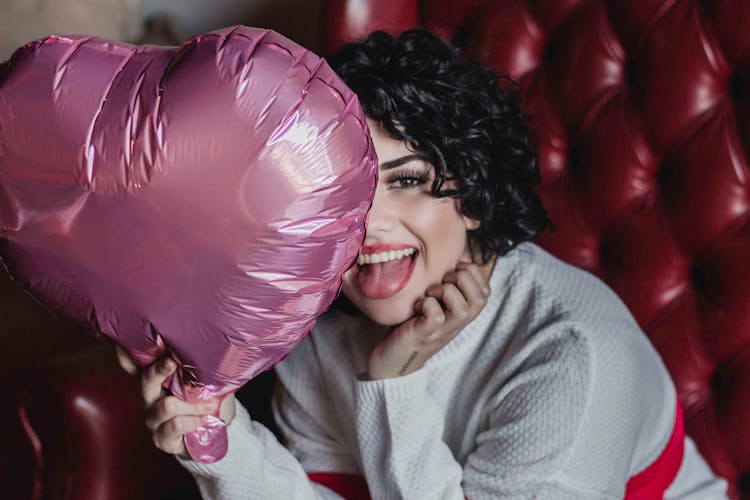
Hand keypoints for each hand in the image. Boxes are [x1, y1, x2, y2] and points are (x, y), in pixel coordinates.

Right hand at [116, 346, 235, 457]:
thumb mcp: (201, 379)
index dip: (125, 353)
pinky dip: (194, 420)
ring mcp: (152, 418)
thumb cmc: (204, 398)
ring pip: (167, 406)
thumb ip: (196, 366)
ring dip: (193, 405)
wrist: (212, 429)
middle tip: (173, 361)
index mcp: (156, 378)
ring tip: (210, 404)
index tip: (129, 342)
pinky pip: (176, 425)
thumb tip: (206, 345)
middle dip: (160, 370)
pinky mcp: (160, 438)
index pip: (133, 364)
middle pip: (146, 380)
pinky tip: (204, 418)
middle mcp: (148, 396)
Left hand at [366, 261, 490, 379]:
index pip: (486, 290)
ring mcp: (443, 331)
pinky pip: (436, 316)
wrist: (392, 359)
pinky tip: (417, 306)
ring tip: (429, 294)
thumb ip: (447, 283)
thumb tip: (454, 255)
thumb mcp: (434, 301)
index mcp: (463, 313)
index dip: (472, 272)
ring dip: (445, 291)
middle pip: (480, 298)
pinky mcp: (424, 335)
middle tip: (440, 282)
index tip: (450, 271)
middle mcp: (457, 324)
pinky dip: (427, 304)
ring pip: (463, 309)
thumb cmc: (412, 323)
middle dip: (460, 278)